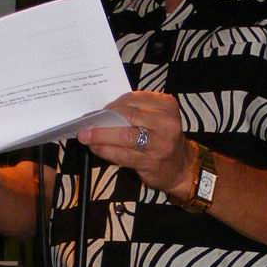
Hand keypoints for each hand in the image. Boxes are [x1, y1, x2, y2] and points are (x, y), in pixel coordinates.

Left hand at [77, 91, 195, 196]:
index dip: (112, 105)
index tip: (98, 111)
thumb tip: (101, 112)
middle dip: (103, 120)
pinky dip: (106, 151)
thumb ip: (134, 112)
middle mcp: (166, 123)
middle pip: (127, 117)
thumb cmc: (162, 138)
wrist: (180, 167)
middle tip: (85, 124)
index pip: (133, 99)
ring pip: (124, 137)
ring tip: (85, 137)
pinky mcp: (151, 162)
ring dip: (101, 137)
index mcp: (166, 105)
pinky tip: (96, 148)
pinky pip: (123, 155)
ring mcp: (160, 144)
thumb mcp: (156, 118)